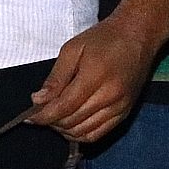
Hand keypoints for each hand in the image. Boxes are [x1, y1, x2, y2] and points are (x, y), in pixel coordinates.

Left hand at [27, 15, 166, 144]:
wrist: (138, 35)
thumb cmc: (104, 38)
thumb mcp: (73, 49)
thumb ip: (56, 78)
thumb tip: (38, 101)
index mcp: (96, 76)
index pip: (64, 107)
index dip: (44, 116)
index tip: (29, 118)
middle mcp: (110, 95)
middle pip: (72, 122)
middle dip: (52, 122)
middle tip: (43, 112)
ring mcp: (119, 106)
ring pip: (83, 132)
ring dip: (64, 130)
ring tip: (56, 117)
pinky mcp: (125, 113)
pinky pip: (97, 134)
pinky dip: (80, 134)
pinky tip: (71, 124)